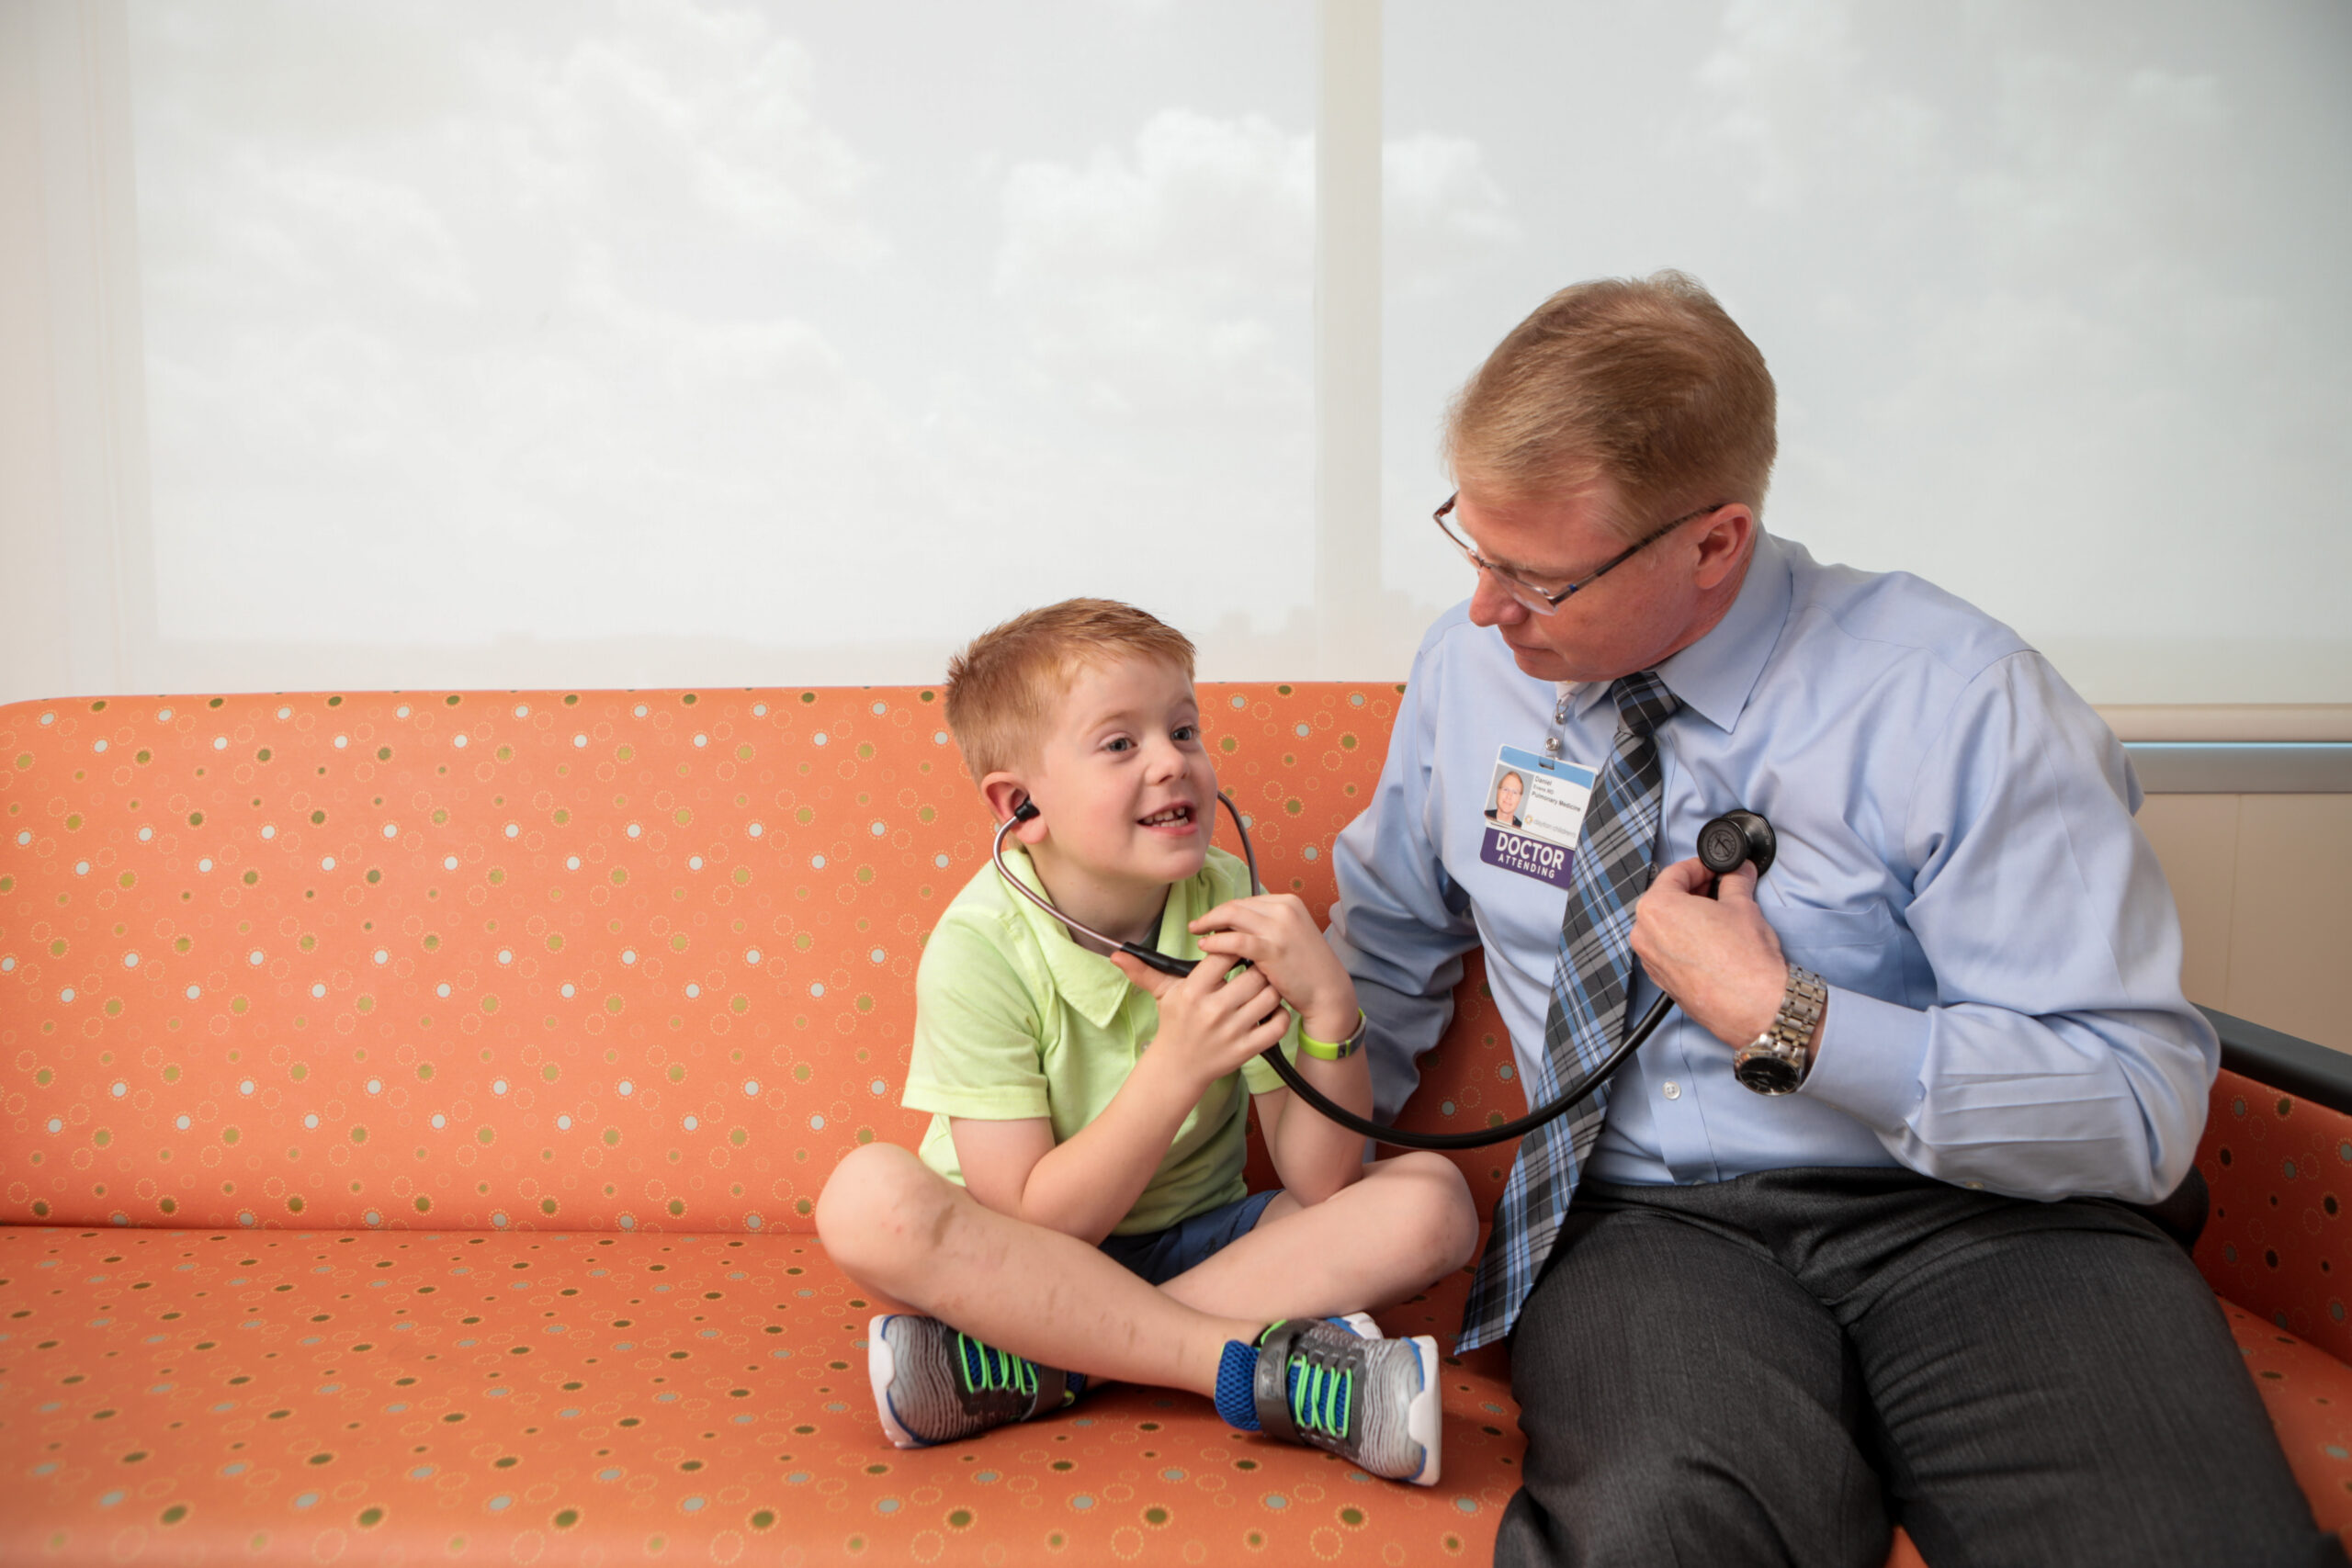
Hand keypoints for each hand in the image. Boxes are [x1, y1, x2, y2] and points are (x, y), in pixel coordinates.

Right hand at [1111, 949, 1292, 1093]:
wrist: (1177, 1068)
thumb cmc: (1174, 1024)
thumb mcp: (1162, 994)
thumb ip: (1143, 971)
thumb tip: (1116, 953)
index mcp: (1193, 991)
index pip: (1225, 954)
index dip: (1237, 947)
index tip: (1239, 949)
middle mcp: (1213, 1010)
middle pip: (1254, 975)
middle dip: (1260, 967)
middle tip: (1261, 966)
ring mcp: (1232, 1031)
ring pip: (1269, 997)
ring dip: (1273, 989)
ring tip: (1268, 985)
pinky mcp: (1246, 1050)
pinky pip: (1278, 1026)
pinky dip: (1282, 1015)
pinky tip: (1273, 1009)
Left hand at [1187, 893, 1359, 1044]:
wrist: (1327, 990)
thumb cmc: (1306, 967)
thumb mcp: (1290, 935)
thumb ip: (1266, 925)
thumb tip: (1233, 924)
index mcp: (1288, 902)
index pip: (1246, 901)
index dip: (1224, 910)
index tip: (1210, 920)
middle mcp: (1284, 909)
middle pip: (1236, 905)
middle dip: (1212, 914)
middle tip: (1195, 925)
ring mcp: (1279, 928)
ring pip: (1232, 916)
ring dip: (1209, 923)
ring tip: (1196, 934)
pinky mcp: (1272, 948)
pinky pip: (1235, 940)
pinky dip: (1217, 941)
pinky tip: (1205, 947)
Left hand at [1629, 859, 1792, 1049]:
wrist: (1754, 1005)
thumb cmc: (1744, 959)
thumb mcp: (1742, 905)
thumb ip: (1735, 881)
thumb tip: (1738, 872)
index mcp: (1655, 908)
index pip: (1674, 874)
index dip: (1699, 867)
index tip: (1714, 868)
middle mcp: (1644, 934)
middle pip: (1666, 900)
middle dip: (1694, 891)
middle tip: (1720, 888)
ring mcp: (1650, 961)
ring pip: (1666, 926)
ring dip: (1689, 916)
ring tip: (1720, 916)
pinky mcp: (1663, 981)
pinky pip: (1669, 951)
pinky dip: (1686, 941)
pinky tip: (1712, 942)